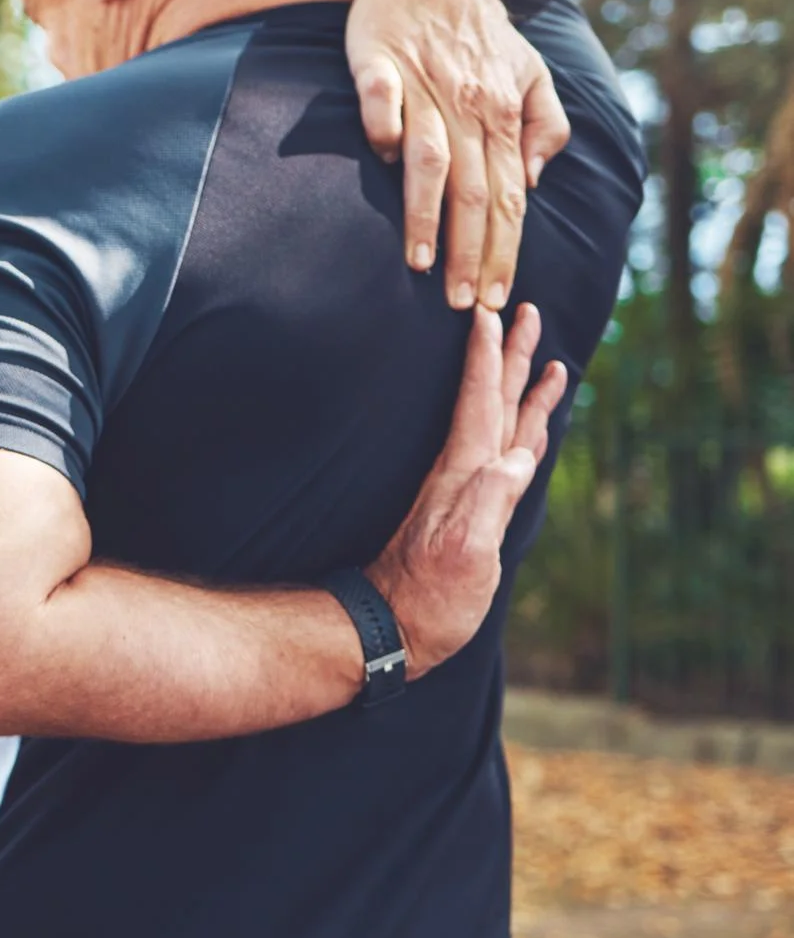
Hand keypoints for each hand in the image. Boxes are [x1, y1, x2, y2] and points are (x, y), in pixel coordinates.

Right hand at [347, 0, 571, 312]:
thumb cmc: (478, 31)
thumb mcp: (532, 72)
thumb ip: (546, 126)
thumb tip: (532, 182)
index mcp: (504, 114)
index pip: (510, 197)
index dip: (505, 250)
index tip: (497, 298)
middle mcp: (469, 104)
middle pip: (474, 190)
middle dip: (471, 252)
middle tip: (462, 304)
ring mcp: (423, 82)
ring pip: (430, 157)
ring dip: (426, 213)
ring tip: (419, 262)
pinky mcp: (378, 60)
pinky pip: (381, 95)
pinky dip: (383, 123)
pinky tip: (382, 157)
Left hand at [366, 304, 566, 678]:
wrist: (395, 628)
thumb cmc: (430, 598)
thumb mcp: (466, 554)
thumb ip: (491, 503)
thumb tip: (518, 458)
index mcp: (464, 474)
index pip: (480, 401)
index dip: (489, 358)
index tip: (494, 312)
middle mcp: (465, 472)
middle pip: (493, 400)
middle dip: (510, 355)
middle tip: (525, 309)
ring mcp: (467, 489)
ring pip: (501, 422)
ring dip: (519, 385)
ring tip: (542, 354)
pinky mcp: (472, 509)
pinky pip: (504, 453)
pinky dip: (521, 429)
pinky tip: (529, 423)